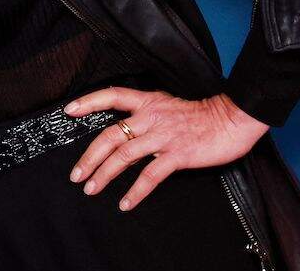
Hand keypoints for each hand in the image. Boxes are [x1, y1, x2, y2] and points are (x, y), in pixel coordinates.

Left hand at [64, 87, 268, 210]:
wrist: (231, 120)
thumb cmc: (200, 115)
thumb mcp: (167, 105)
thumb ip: (146, 113)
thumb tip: (126, 126)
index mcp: (148, 102)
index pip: (112, 96)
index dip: (89, 102)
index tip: (69, 111)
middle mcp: (150, 117)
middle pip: (110, 135)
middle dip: (89, 156)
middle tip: (76, 174)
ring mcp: (163, 136)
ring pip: (124, 156)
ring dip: (104, 175)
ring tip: (91, 188)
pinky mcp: (177, 155)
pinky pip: (150, 175)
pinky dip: (135, 191)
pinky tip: (125, 203)